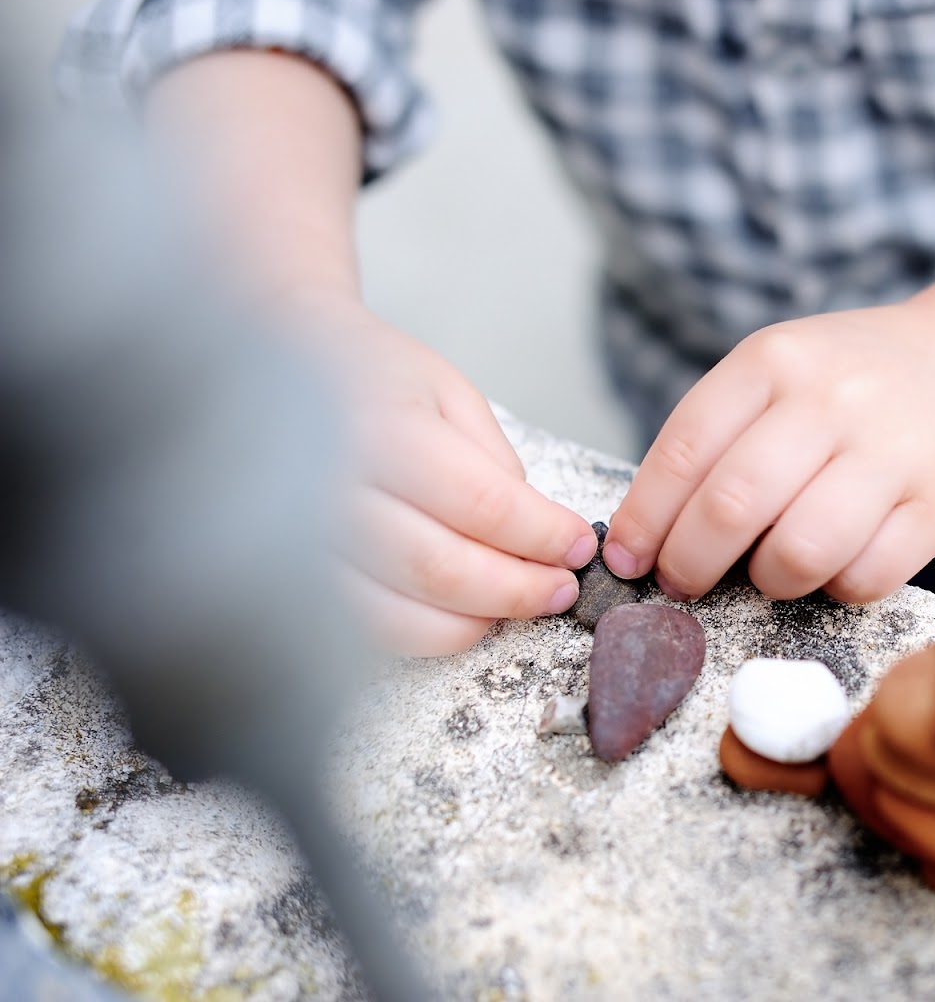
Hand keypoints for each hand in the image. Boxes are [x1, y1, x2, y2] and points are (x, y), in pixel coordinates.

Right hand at [307, 301, 597, 655]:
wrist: (285, 373)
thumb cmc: (375, 382)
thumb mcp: (451, 395)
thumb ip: (494, 463)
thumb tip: (537, 533)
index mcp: (381, 432)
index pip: (481, 504)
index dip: (542, 535)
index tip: (580, 544)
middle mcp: (334, 492)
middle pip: (443, 569)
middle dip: (520, 589)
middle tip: (564, 587)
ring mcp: (307, 543)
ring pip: (406, 613)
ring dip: (481, 618)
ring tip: (525, 599)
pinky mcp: (302, 580)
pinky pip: (374, 628)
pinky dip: (433, 631)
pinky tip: (470, 610)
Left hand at [602, 300, 934, 603]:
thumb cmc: (852, 384)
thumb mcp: (779, 374)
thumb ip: (719, 439)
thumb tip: (649, 538)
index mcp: (775, 361)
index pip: (686, 451)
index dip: (645, 519)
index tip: (627, 560)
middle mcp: (832, 399)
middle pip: (732, 508)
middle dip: (691, 564)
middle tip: (684, 582)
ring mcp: (892, 451)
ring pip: (799, 553)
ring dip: (768, 581)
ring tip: (768, 571)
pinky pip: (865, 578)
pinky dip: (835, 589)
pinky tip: (833, 566)